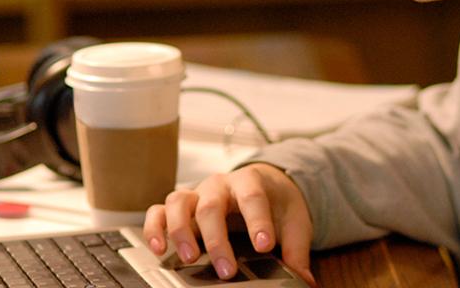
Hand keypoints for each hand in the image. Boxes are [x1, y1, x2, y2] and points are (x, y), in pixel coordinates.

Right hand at [143, 163, 316, 286]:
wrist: (264, 183)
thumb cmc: (277, 202)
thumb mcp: (294, 221)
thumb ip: (296, 249)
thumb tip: (304, 279)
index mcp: (251, 182)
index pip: (254, 197)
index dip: (258, 222)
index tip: (265, 246)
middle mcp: (220, 185)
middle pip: (211, 206)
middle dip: (217, 240)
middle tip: (226, 270)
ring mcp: (197, 193)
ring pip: (179, 202)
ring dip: (181, 231)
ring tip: (189, 258)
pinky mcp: (181, 205)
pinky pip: (159, 210)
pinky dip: (155, 227)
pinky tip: (158, 248)